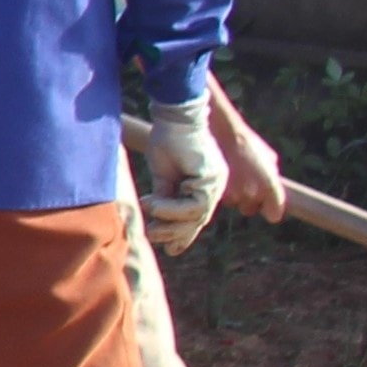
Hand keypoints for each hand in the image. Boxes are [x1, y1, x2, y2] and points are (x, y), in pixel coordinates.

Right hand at [138, 93, 225, 253]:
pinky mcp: (211, 178)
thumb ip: (165, 196)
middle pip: (199, 219)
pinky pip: (195, 205)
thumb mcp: (163, 175)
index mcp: (205, 184)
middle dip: (175, 233)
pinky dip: (173, 209)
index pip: (196, 215)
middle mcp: (216, 185)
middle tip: (151, 236)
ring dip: (170, 221)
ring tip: (150, 220)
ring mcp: (216, 182)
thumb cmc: (167, 140)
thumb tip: (156, 218)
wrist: (175, 117)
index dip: (182, 234)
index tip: (170, 249)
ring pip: (198, 216)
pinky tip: (153, 205)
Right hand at [216, 89, 289, 222]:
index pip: (274, 214)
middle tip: (244, 183)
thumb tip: (275, 189)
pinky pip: (221, 198)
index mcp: (270, 186)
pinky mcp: (217, 192)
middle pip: (251, 210)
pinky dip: (222, 190)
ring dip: (234, 194)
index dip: (270, 210)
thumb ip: (272, 177)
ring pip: (235, 204)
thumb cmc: (248, 143)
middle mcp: (253, 193)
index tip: (267, 206)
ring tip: (232, 175)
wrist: (223, 133)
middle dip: (248, 200)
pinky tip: (223, 175)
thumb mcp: (269, 158)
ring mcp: (234, 194)